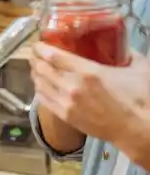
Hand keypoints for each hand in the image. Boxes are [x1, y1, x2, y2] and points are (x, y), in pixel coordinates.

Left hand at [29, 42, 149, 144]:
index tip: (38, 44)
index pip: (53, 56)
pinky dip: (39, 90)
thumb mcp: (138, 69)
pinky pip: (43, 100)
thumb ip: (127, 54)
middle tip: (35, 54)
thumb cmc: (140, 100)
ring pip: (39, 84)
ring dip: (35, 74)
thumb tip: (121, 45)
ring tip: (36, 68)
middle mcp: (72, 86)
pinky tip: (41, 85)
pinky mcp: (66, 117)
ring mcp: (66, 103)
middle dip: (35, 59)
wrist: (137, 130)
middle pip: (42, 68)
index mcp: (88, 72)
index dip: (41, 48)